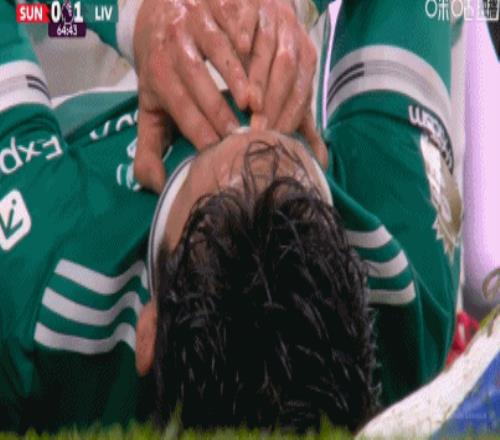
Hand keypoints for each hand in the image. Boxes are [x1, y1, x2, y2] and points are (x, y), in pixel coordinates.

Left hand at [133, 0, 249, 192]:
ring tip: (258, 108)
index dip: (200, 131)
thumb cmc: (161, 73)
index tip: (219, 153)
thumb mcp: (149, 111)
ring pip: (219, 49)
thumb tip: (156, 185)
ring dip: (241, 79)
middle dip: (221, 111)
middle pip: (198, 80)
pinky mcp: (214, 4)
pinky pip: (234, 24)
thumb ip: (148, 151)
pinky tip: (264, 69)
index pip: (180, 107)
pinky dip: (250, 46)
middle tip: (243, 137)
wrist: (159, 17)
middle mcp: (172, 42)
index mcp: (157, 72)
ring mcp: (195, 19)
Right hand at [249, 0, 326, 167]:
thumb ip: (302, 122)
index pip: (300, 92)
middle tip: (257, 128)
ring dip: (259, 76)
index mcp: (306, 59)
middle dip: (273, 102)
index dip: (288, 117)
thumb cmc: (277, 57)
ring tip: (247, 102)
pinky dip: (246, 30)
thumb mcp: (290, 89)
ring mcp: (273, 18)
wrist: (270, 7)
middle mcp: (293, 37)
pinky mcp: (252, 2)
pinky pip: (250, 14)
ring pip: (269, 47)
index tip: (273, 139)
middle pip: (287, 71)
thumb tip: (321, 161)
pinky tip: (239, 48)